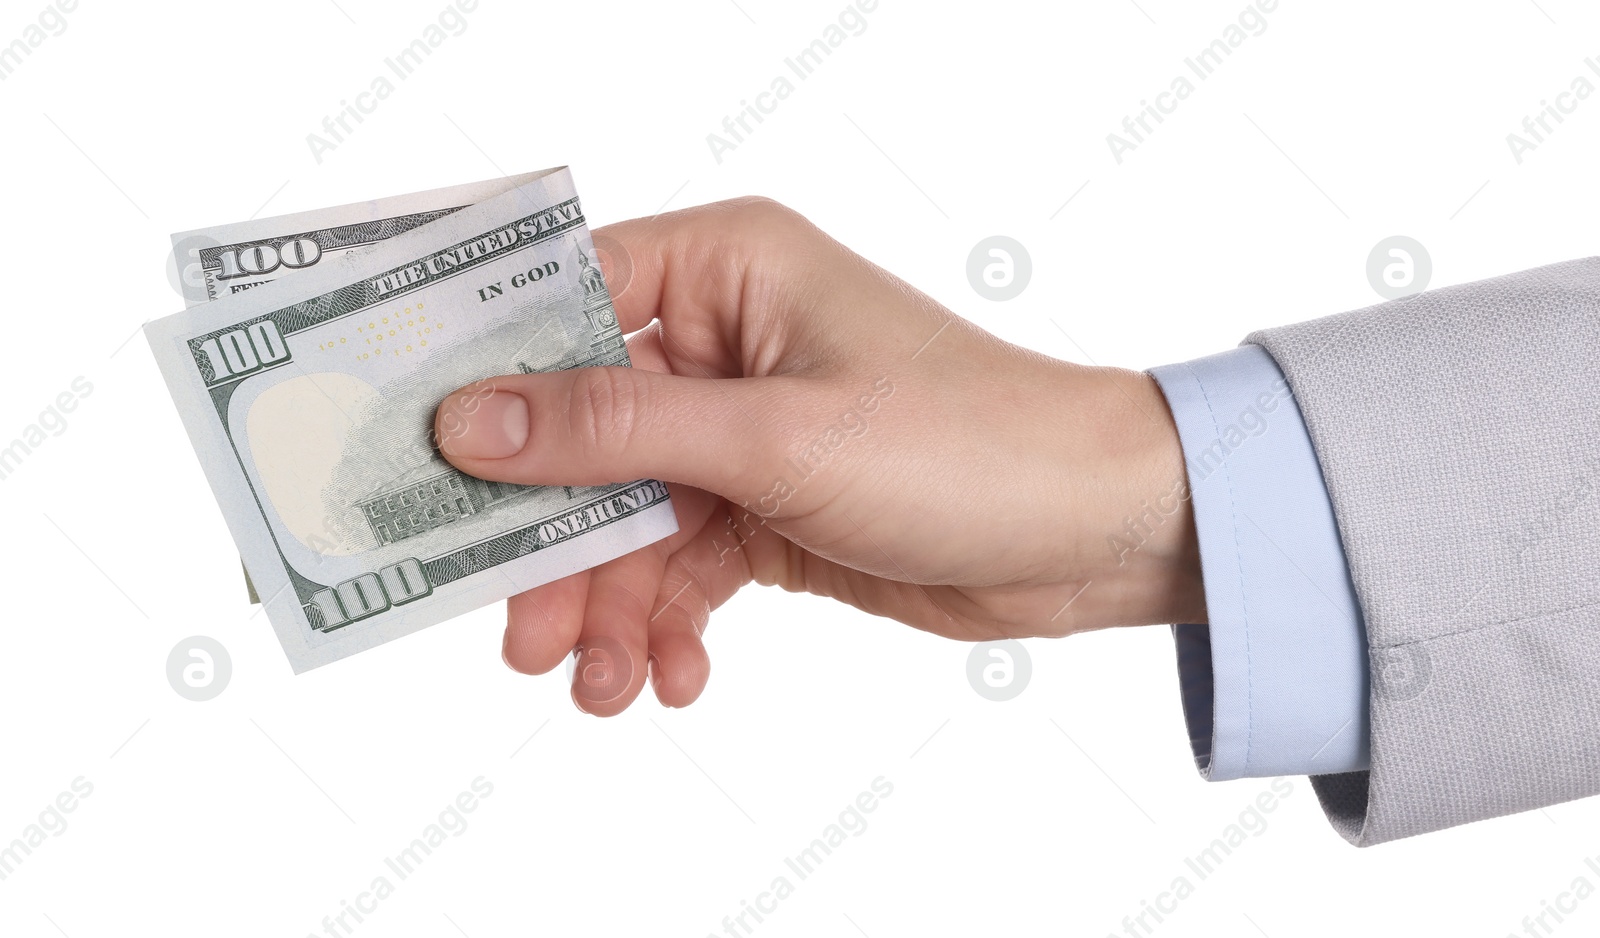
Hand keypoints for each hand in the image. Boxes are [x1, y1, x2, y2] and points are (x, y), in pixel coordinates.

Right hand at [433, 198, 1202, 714]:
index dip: (483, 377)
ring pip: (626, 517)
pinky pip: (680, 567)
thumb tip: (468, 419)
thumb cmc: (964, 443)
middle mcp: (725, 342)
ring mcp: (744, 433)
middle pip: (581, 436)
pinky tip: (673, 677)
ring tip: (600, 688)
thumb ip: (614, 431)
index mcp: (726, 268)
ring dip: (607, 606)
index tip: (411, 453)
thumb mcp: (774, 438)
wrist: (1091, 532)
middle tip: (519, 635)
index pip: (562, 302)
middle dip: (552, 542)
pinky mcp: (767, 511)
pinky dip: (666, 624)